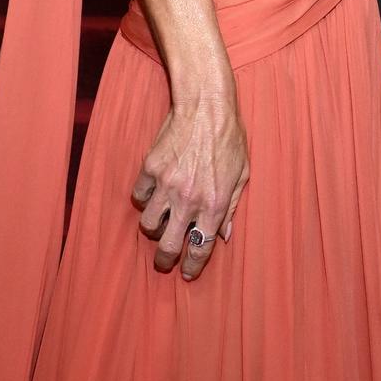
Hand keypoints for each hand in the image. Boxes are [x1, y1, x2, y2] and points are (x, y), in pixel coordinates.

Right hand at [131, 90, 247, 280]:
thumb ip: (231, 208)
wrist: (206, 105)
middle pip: (168, 246)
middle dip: (165, 260)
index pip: (201, 248)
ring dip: (153, 228)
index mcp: (214, 204)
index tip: (188, 274)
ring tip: (160, 222)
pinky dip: (145, 199)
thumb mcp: (242, 174)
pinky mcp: (150, 169)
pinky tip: (153, 194)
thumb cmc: (229, 138)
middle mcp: (188, 199)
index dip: (193, 266)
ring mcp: (167, 184)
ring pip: (148, 224)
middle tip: (165, 261)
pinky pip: (139, 196)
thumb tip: (224, 236)